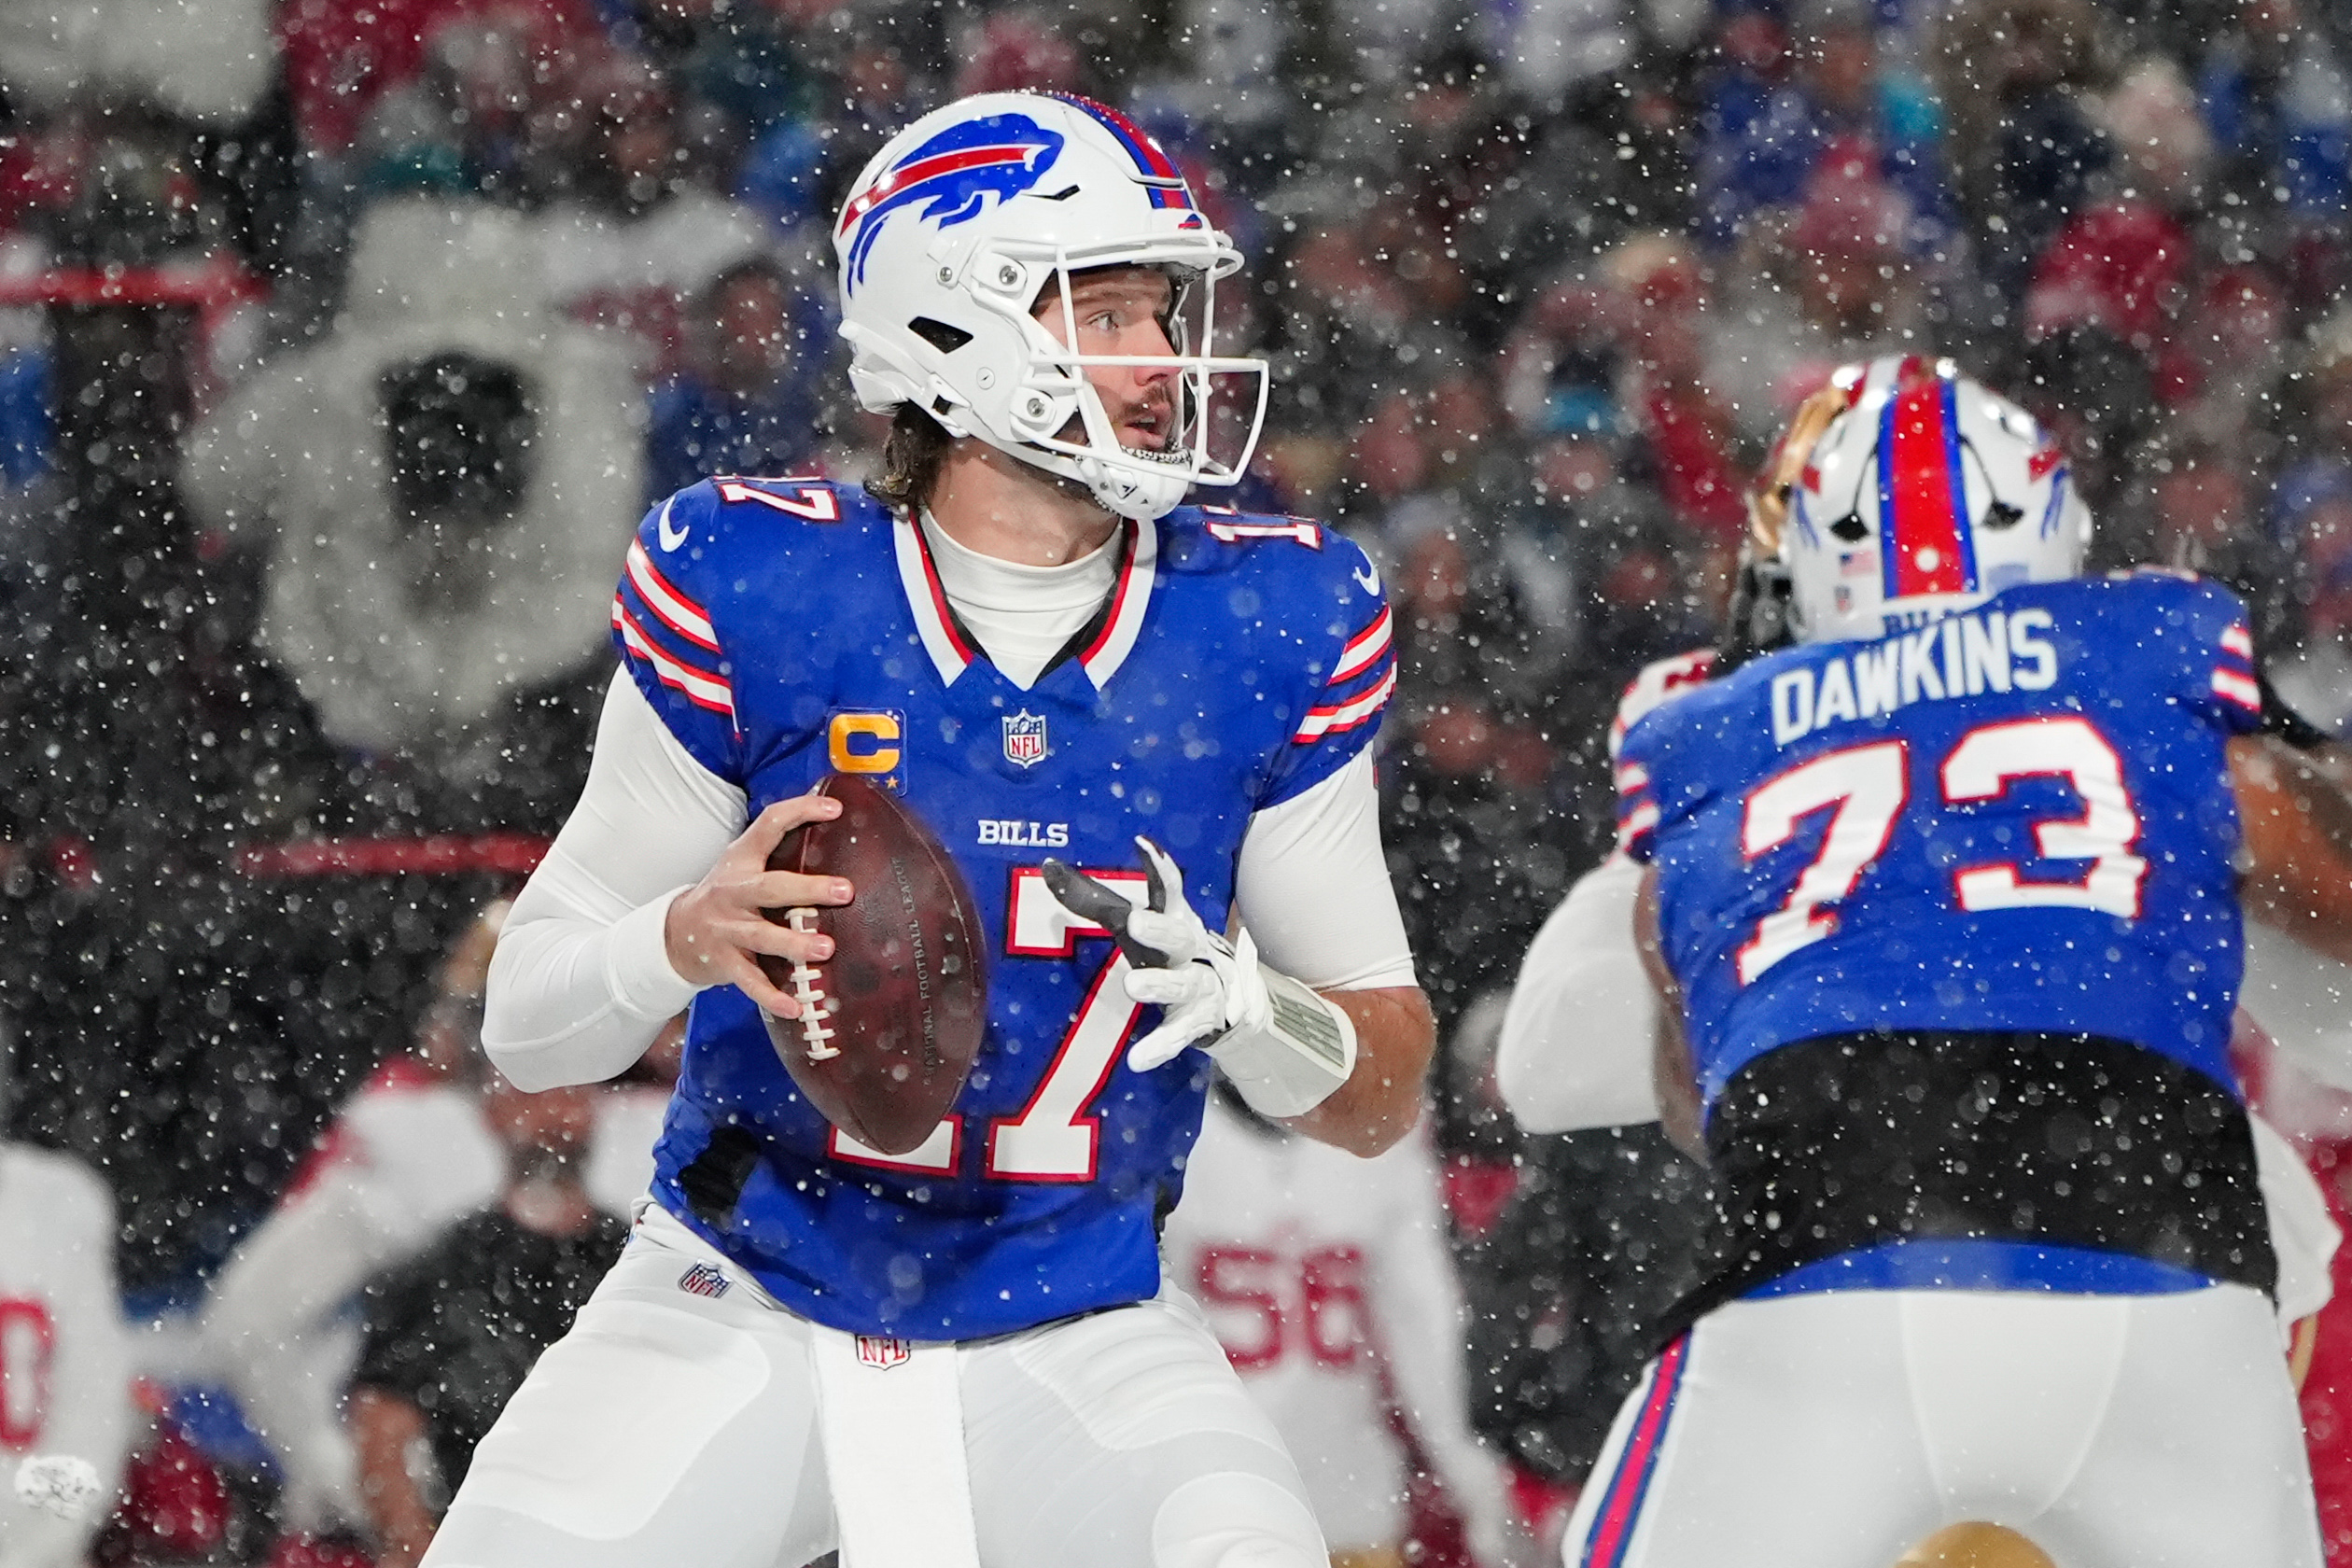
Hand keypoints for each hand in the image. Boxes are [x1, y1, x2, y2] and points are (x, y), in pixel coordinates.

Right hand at [665, 794, 853, 1017]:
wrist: (673, 933)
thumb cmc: (726, 896)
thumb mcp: (742, 866)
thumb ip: (778, 853)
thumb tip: (835, 833)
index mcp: (741, 860)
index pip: (769, 825)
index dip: (800, 812)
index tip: (835, 810)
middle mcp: (732, 891)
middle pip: (770, 887)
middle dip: (807, 889)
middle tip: (844, 892)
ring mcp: (726, 928)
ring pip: (762, 936)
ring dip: (794, 943)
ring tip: (826, 949)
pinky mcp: (723, 961)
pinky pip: (750, 981)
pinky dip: (772, 996)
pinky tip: (796, 1007)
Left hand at [1044, 838, 1266, 1070]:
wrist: (1231, 999)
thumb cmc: (1170, 953)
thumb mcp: (1140, 927)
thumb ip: (1095, 901)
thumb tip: (1047, 867)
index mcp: (1178, 921)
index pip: (1170, 890)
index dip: (1159, 868)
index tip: (1143, 845)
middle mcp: (1192, 951)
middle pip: (1180, 937)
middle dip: (1161, 930)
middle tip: (1136, 924)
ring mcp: (1199, 988)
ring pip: (1183, 985)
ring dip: (1160, 984)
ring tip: (1133, 986)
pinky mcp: (1197, 1024)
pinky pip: (1178, 1036)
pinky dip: (1160, 1047)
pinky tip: (1138, 1060)